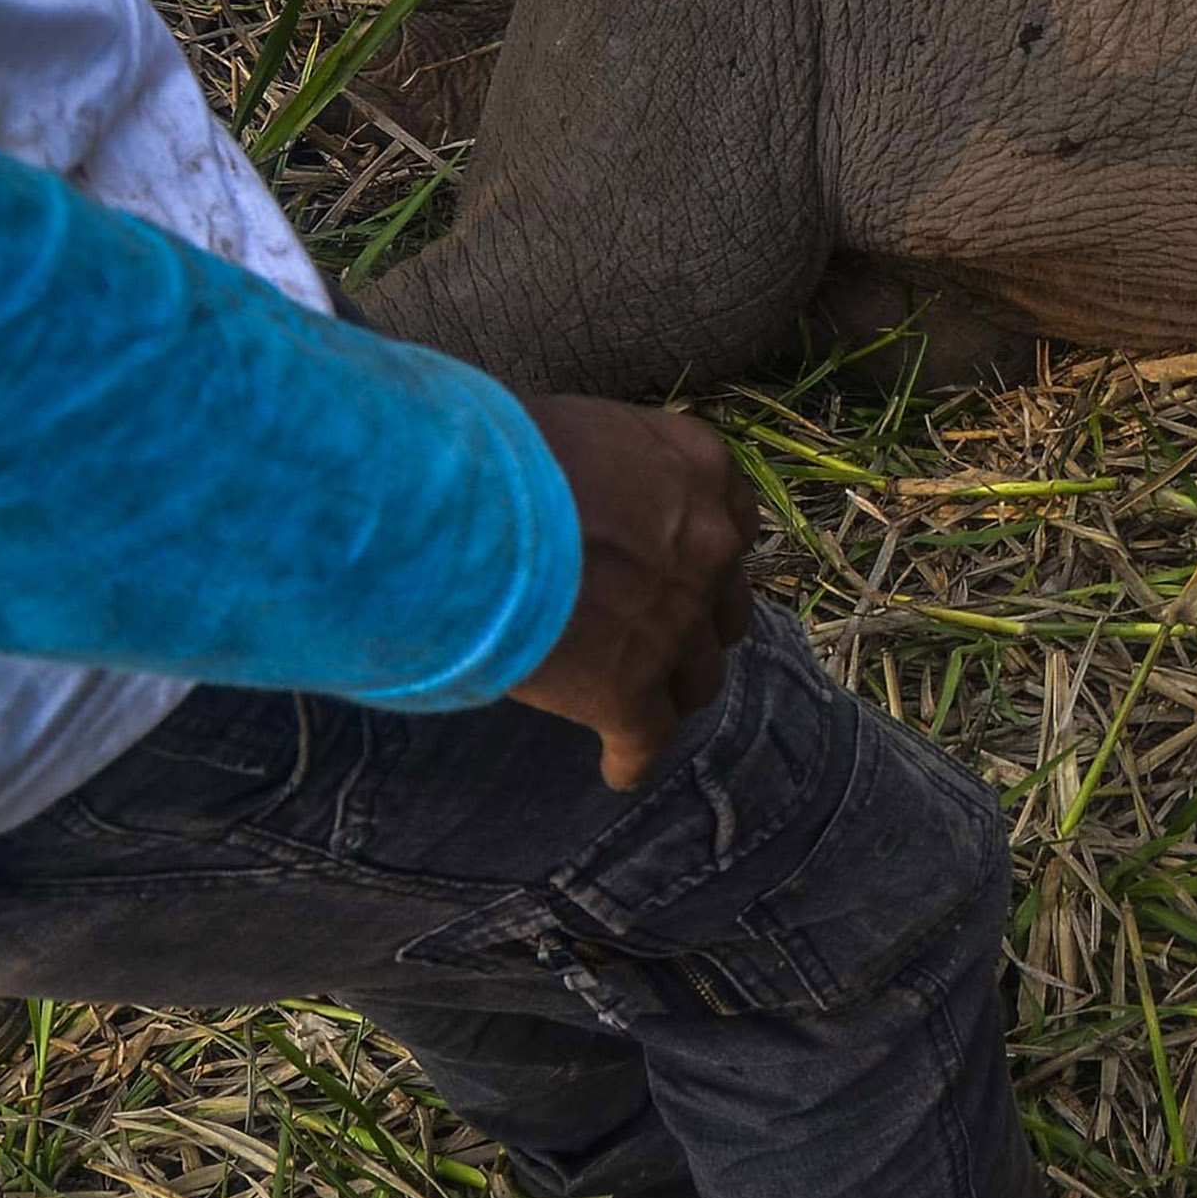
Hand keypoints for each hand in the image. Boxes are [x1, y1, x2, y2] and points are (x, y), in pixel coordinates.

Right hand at [506, 395, 758, 788]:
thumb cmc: (499, 450)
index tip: (683, 568)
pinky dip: (632, 756)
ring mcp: (674, 624)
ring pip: (698, 677)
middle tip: (653, 635)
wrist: (462, 510)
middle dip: (696, 624)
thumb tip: (582, 486)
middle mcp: (707, 547)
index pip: (734, 520)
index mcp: (700, 470)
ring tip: (637, 704)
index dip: (705, 553)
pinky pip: (647, 738)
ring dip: (671, 689)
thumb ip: (609, 465)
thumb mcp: (576, 428)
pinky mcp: (628, 690)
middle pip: (723, 606)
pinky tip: (618, 769)